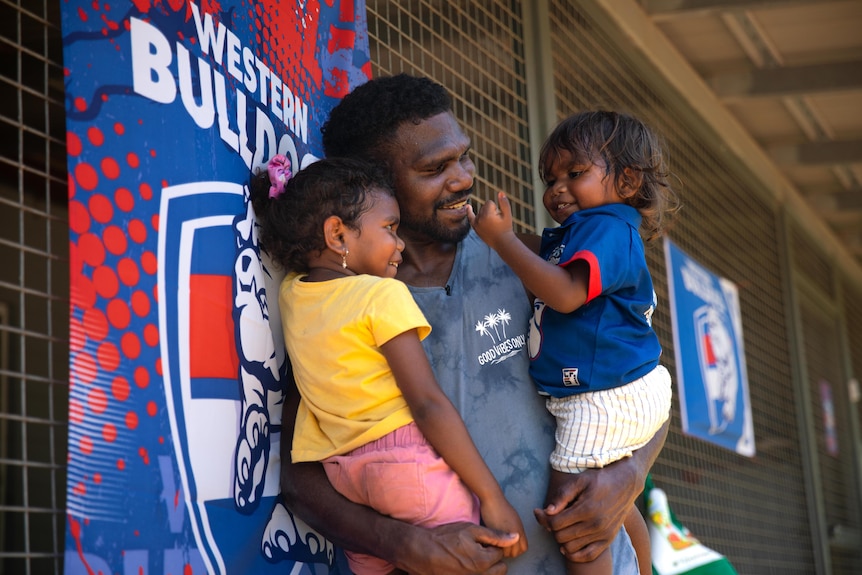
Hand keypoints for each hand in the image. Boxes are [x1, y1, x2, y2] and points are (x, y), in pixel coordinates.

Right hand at [395, 521, 516, 574]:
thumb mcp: (471, 530)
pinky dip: (476, 573)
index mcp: (484, 562)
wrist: (421, 552)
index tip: (480, 540)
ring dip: (487, 568)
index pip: (500, 553)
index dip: (492, 544)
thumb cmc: (445, 538)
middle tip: (479, 549)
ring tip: (472, 557)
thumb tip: (515, 537)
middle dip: (494, 559)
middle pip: (500, 569)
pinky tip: (465, 565)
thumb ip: (495, 535)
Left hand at [467, 191, 516, 249]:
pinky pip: (470, 217)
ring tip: (492, 224)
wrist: (502, 242)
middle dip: (491, 211)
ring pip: (480, 211)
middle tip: (496, 222)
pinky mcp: (475, 227)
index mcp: (487, 215)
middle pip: (484, 206)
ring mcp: (476, 223)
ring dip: (486, 214)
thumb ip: (504, 203)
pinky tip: (467, 206)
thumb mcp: (508, 215)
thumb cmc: (506, 227)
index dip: (496, 208)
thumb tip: (500, 192)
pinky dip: (469, 211)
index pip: (489, 202)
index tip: (499, 217)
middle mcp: (479, 218)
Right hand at [479, 497, 527, 557]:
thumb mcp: (513, 519)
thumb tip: (515, 540)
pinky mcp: (497, 532)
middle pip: (516, 553)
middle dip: (508, 553)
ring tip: (494, 545)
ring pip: (507, 552)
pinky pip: (498, 547)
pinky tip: (490, 542)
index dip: (516, 551)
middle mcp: (516, 533)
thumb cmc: (500, 506)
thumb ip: (516, 530)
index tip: (508, 548)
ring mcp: (507, 533)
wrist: (492, 498)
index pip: (524, 549)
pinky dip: (494, 547)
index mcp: (520, 530)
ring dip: (500, 551)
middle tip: (500, 548)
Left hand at [533, 462, 640, 562]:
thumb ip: (563, 495)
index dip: (543, 518)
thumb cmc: (600, 479)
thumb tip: (547, 511)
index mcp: (586, 509)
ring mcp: (603, 534)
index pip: (555, 523)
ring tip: (562, 526)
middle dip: (552, 527)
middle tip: (552, 517)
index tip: (539, 511)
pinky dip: (575, 554)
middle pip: (561, 536)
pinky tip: (568, 545)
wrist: (626, 483)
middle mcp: (595, 525)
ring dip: (562, 539)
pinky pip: (588, 556)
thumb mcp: (580, 480)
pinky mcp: (608, 539)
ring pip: (571, 547)